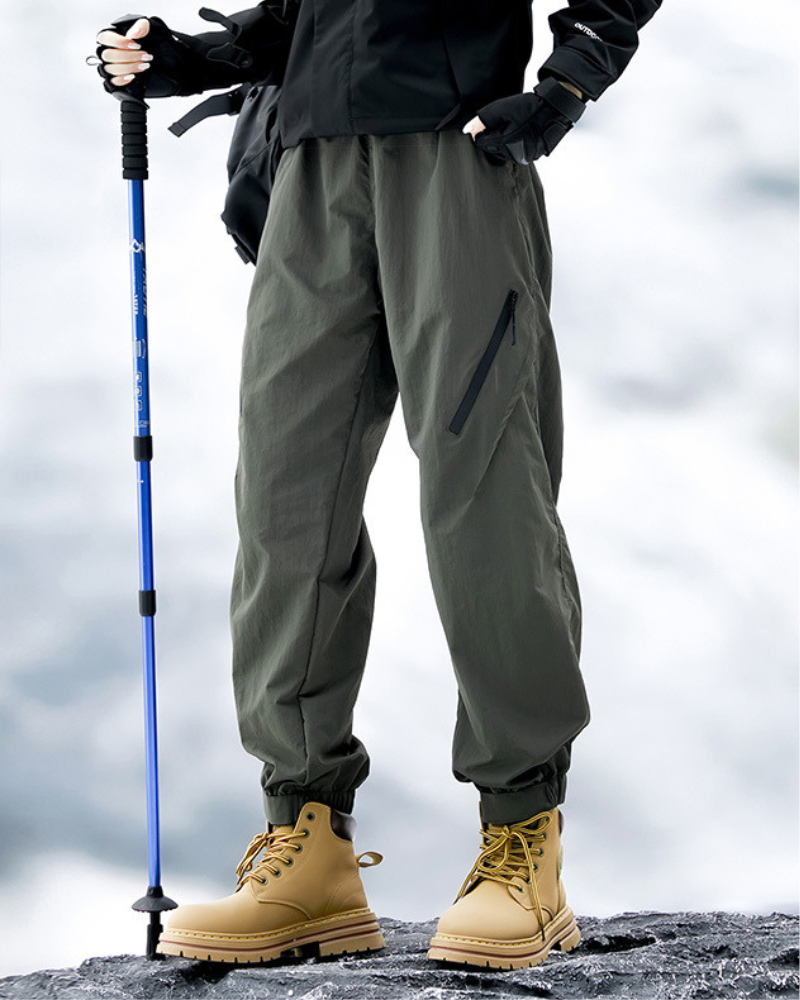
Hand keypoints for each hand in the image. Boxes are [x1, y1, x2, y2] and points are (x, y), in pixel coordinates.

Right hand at [95, 18, 151, 86]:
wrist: (156, 55)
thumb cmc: (147, 40)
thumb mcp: (148, 28)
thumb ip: (141, 26)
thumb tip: (134, 33)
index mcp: (110, 37)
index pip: (104, 38)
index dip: (119, 42)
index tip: (136, 45)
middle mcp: (107, 51)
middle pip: (108, 55)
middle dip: (128, 56)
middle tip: (144, 56)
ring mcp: (110, 66)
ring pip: (111, 69)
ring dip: (129, 68)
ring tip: (144, 65)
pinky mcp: (115, 78)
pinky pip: (113, 81)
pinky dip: (122, 80)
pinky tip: (133, 76)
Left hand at [463, 78, 586, 164]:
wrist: (555, 109)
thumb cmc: (530, 107)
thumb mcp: (502, 108)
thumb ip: (482, 120)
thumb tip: (467, 131)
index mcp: (505, 144)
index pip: (481, 143)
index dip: (482, 131)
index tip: (491, 121)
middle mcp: (514, 155)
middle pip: (491, 149)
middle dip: (493, 136)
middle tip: (505, 122)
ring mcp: (524, 158)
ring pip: (503, 152)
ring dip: (503, 140)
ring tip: (514, 126)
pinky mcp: (532, 158)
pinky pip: (515, 153)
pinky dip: (514, 144)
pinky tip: (521, 132)